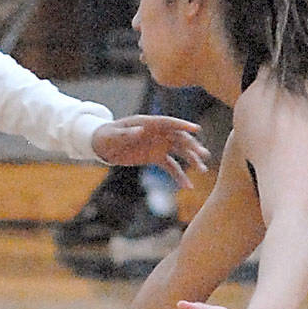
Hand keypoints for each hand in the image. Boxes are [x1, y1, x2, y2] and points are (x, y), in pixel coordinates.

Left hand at [91, 115, 207, 185]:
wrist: (104, 146)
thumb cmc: (107, 136)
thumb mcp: (114, 135)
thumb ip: (127, 133)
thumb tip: (140, 130)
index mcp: (149, 123)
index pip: (169, 123)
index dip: (182, 125)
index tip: (196, 129)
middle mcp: (158, 133)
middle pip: (179, 138)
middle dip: (191, 146)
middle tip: (203, 155)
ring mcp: (159, 145)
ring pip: (180, 152)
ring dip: (191, 160)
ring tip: (203, 170)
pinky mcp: (156, 157)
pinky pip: (171, 166)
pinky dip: (180, 175)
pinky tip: (187, 186)